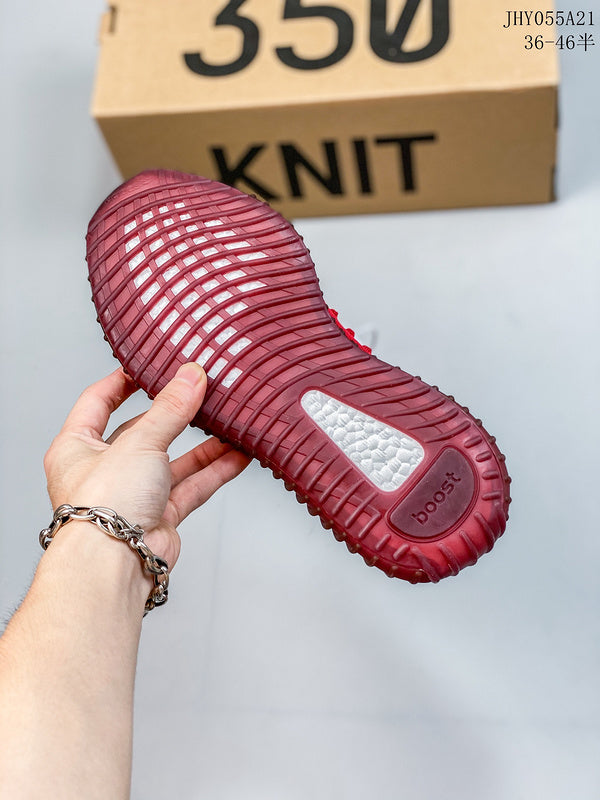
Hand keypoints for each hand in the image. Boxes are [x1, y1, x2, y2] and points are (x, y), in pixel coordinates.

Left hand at [43, 363, 249, 568]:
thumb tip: (190, 377)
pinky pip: (191, 487)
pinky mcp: (159, 517)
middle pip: (143, 431)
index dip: (122, 382)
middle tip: (200, 392)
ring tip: (228, 422)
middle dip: (174, 415)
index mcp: (77, 446)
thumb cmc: (103, 506)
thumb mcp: (139, 441)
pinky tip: (237, 455)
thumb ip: (170, 409)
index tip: (147, 366)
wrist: (115, 563)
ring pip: (173, 461)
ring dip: (203, 445)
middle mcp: (103, 471)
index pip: (97, 402)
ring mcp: (133, 495)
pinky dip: (214, 471)